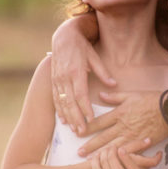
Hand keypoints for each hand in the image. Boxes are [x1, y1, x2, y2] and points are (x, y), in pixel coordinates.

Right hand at [51, 17, 114, 133]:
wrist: (63, 37)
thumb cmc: (81, 46)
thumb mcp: (94, 56)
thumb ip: (103, 72)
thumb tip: (113, 84)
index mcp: (76, 71)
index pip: (81, 94)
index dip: (86, 108)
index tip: (91, 119)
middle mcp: (65, 77)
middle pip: (71, 102)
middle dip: (76, 118)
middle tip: (82, 131)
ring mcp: (57, 80)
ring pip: (62, 102)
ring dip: (68, 117)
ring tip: (74, 129)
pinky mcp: (53, 81)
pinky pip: (56, 98)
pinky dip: (59, 110)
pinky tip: (63, 120)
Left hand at [77, 90, 167, 157]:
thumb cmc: (151, 100)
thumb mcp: (131, 94)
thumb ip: (114, 97)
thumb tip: (100, 95)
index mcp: (119, 113)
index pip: (99, 122)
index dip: (88, 128)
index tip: (79, 133)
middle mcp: (123, 126)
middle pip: (103, 137)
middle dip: (90, 145)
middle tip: (79, 153)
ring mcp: (132, 136)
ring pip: (112, 147)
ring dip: (101, 155)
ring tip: (90, 161)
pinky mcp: (141, 143)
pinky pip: (127, 153)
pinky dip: (118, 160)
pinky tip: (112, 165)